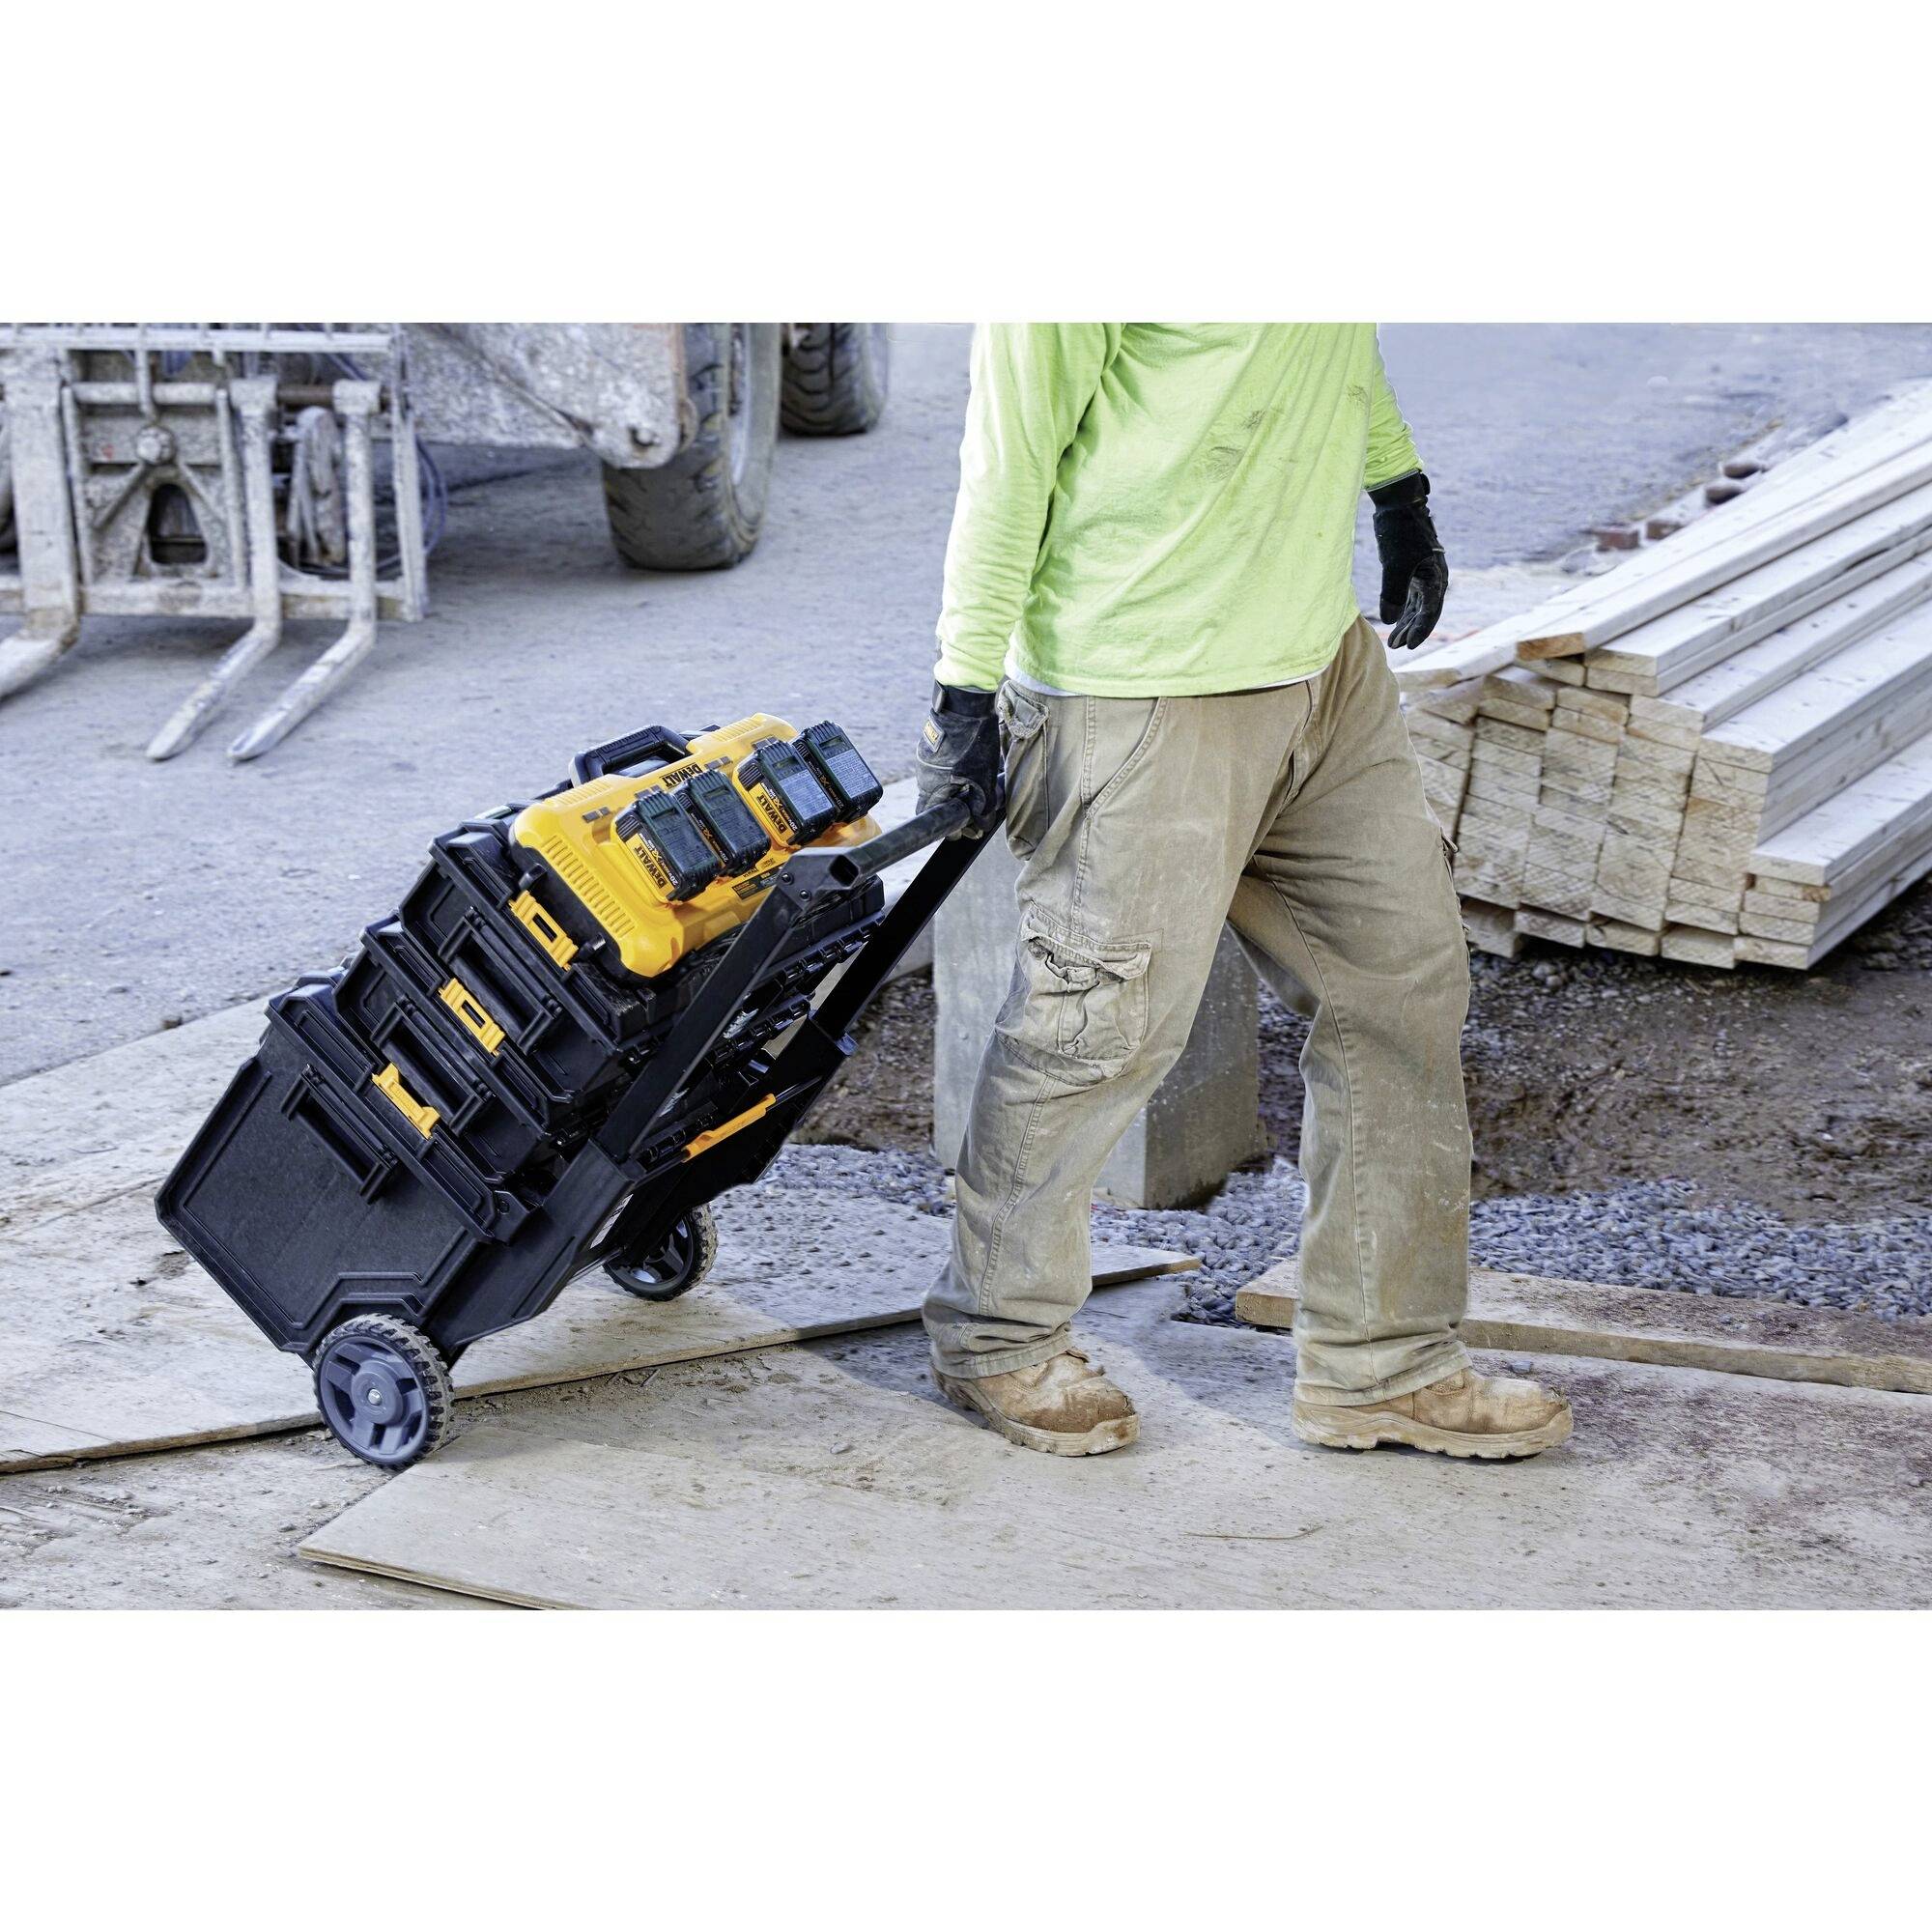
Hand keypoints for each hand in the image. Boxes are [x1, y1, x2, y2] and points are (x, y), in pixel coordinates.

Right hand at [913, 682, 1001, 836]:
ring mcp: (924, 760)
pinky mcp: (930, 746)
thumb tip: (981, 823)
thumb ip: (981, 805)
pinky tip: (972, 765)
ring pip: (940, 783)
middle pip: (936, 801)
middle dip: (957, 806)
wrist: (964, 703)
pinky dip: (955, 772)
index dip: (951, 826)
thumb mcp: (982, 779)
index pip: (931, 817)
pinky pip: (940, 768)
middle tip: (977, 804)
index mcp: (931, 788)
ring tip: (978, 782)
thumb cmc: (972, 743)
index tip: (967, 827)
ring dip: (957, 788)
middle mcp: (922, 776)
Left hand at [1370, 472, 1449, 650]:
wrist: (1399, 505)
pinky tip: (1394, 621)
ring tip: (1394, 641)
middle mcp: (1434, 578)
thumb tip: (1389, 621)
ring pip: (1417, 606)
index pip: (1430, 611)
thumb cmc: (1399, 534)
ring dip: (1406, 623)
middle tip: (1397, 647)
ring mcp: (1424, 574)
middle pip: (1425, 612)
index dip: (1420, 630)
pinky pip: (1410, 596)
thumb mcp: (1394, 565)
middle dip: (1412, 630)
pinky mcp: (1413, 569)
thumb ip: (1392, 594)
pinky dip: (1402, 609)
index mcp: (1436, 578)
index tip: (1409, 646)